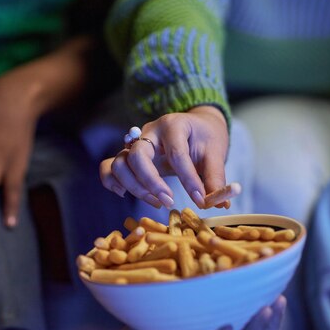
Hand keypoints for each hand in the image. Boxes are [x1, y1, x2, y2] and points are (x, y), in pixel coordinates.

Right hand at [99, 105, 228, 208]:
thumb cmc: (205, 138)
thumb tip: (220, 204)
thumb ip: (215, 178)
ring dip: (134, 187)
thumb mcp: (215, 153)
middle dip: (151, 183)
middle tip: (168, 201)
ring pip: (119, 163)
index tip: (201, 200)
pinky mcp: (128, 156)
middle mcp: (149, 131)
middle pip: (137, 155)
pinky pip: (108, 167)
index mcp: (173, 125)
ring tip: (156, 201)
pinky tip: (125, 194)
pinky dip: (111, 182)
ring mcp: (135, 143)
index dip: (188, 180)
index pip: (176, 154)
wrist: (195, 126)